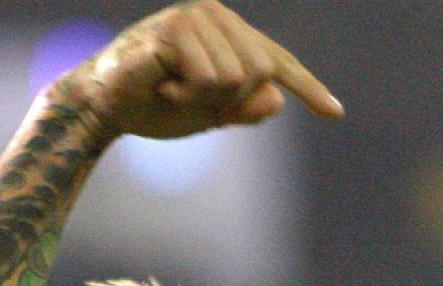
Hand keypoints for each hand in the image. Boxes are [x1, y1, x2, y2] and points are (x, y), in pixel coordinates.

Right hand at [55, 0, 342, 139]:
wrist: (107, 107)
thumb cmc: (158, 104)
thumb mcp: (212, 113)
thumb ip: (246, 107)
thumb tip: (276, 99)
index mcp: (231, 31)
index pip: (279, 63)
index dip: (309, 89)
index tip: (335, 114)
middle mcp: (217, 15)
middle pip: (260, 72)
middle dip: (229, 100)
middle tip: (188, 97)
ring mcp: (196, 17)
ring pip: (236, 77)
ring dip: (203, 98)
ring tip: (171, 89)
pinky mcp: (174, 28)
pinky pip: (209, 77)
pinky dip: (186, 94)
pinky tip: (162, 86)